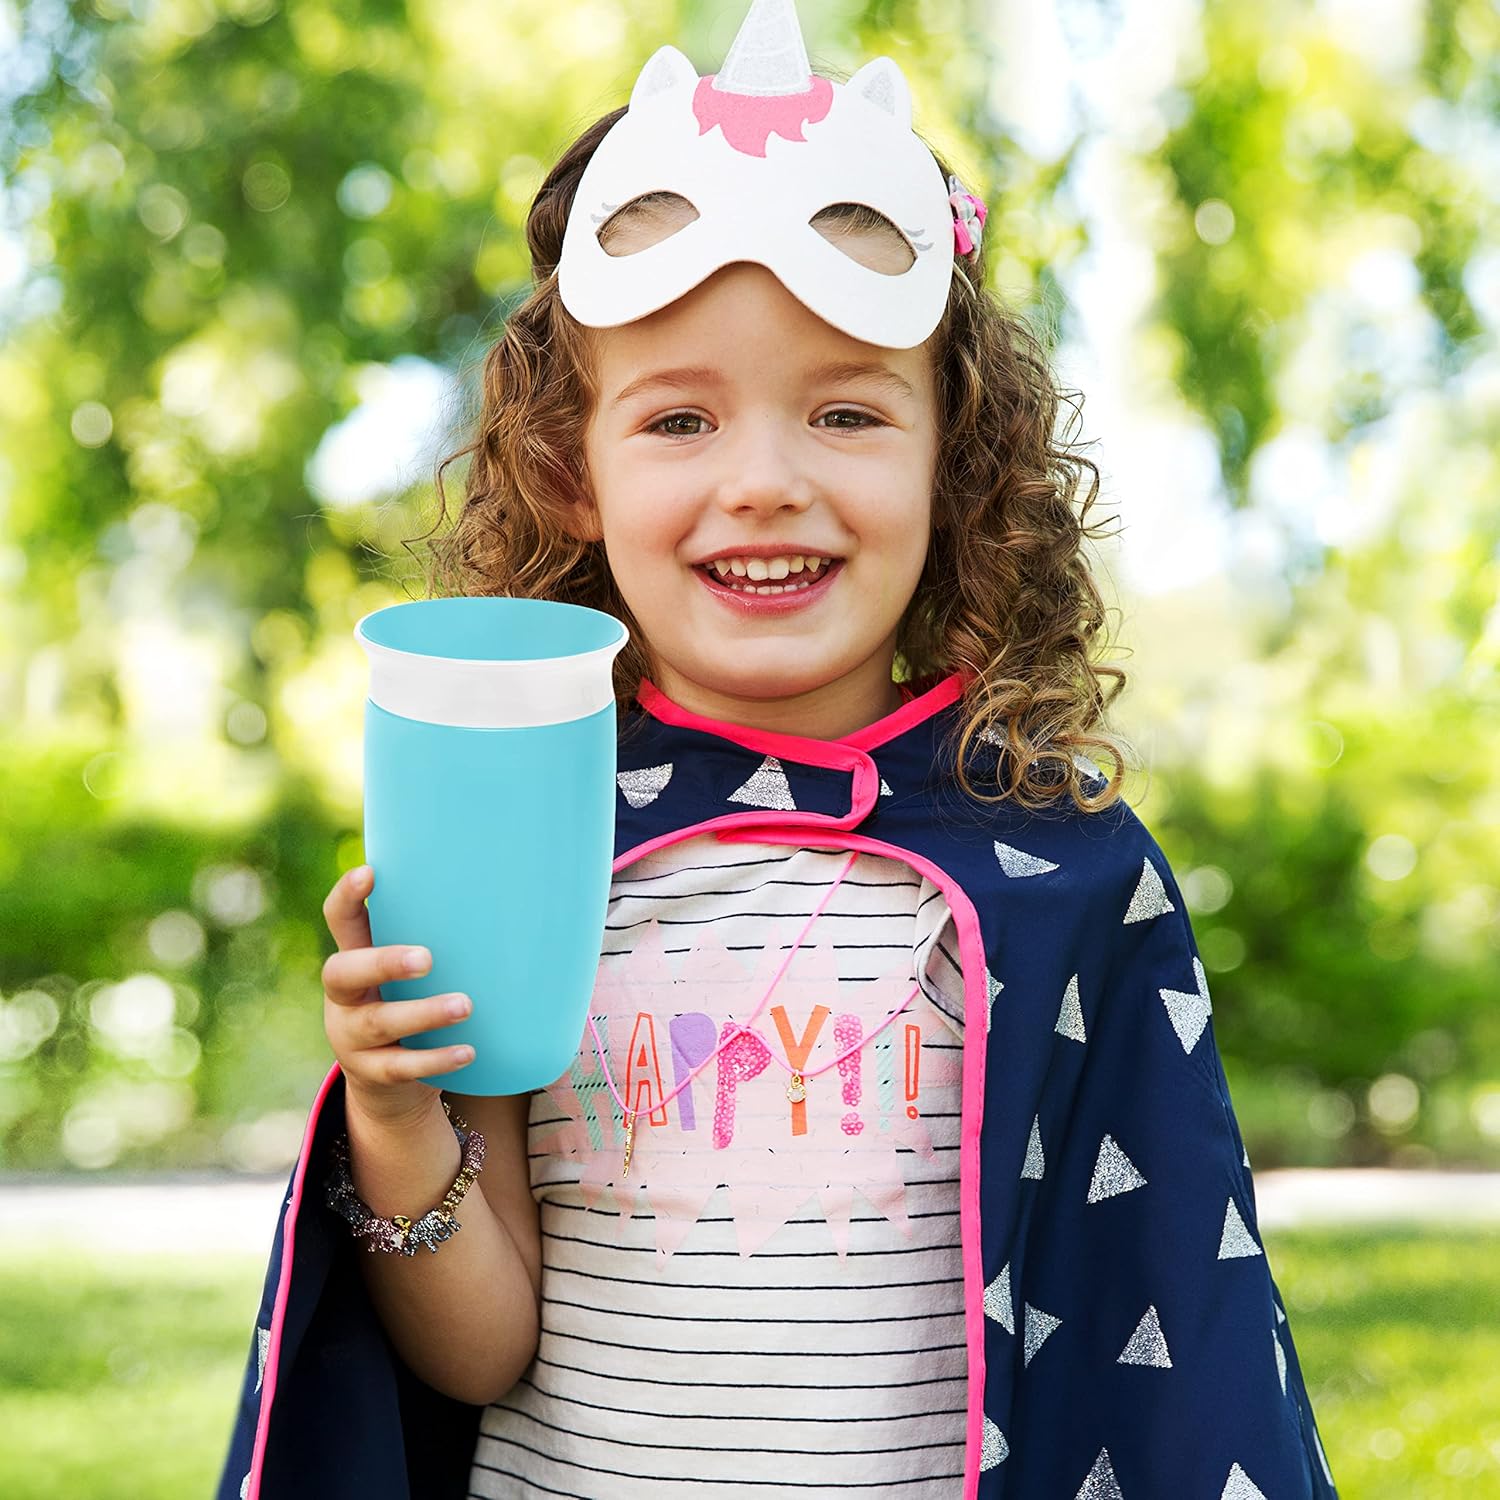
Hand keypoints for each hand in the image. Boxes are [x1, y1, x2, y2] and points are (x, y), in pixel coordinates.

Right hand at [321, 864, 474, 1127]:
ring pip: (379, 1023)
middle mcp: (344, 995)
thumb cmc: (409, 999)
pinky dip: (435, 1059)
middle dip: (384, 963)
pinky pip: (400, 1067)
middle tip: (427, 958)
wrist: (388, 1080)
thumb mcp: (407, 970)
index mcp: (354, 956)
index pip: (339, 920)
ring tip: (465, 1005)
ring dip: (424, 1013)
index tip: (370, 873)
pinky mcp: (372, 1073)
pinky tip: (467, 1051)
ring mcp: (352, 1036)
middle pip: (343, 973)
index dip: (346, 896)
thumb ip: (432, 936)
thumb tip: (506, 893)